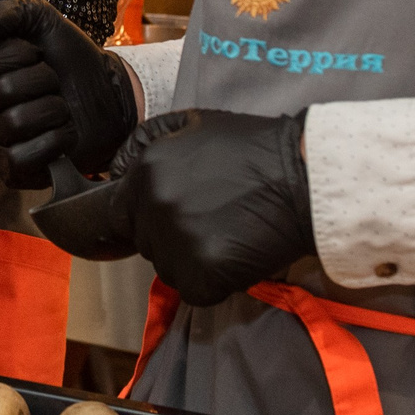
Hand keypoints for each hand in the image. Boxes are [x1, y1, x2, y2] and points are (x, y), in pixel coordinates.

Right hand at [0, 0, 138, 186]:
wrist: (108, 92)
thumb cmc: (69, 58)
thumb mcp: (41, 20)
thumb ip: (7, 13)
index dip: (18, 54)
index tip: (36, 54)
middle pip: (2, 92)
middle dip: (42, 81)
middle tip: (52, 83)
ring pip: (15, 123)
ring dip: (52, 110)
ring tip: (59, 108)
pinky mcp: (13, 171)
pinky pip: (23, 156)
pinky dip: (54, 141)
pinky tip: (61, 134)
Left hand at [113, 109, 314, 306]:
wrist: (303, 177)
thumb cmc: (251, 148)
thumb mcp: (190, 123)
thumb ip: (143, 143)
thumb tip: (111, 171)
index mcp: (145, 172)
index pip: (116, 213)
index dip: (144, 215)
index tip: (175, 211)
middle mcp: (154, 209)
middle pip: (144, 242)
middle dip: (169, 235)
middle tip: (210, 217)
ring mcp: (177, 245)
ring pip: (167, 268)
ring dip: (190, 259)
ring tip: (225, 233)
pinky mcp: (203, 276)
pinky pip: (194, 290)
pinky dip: (212, 281)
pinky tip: (235, 254)